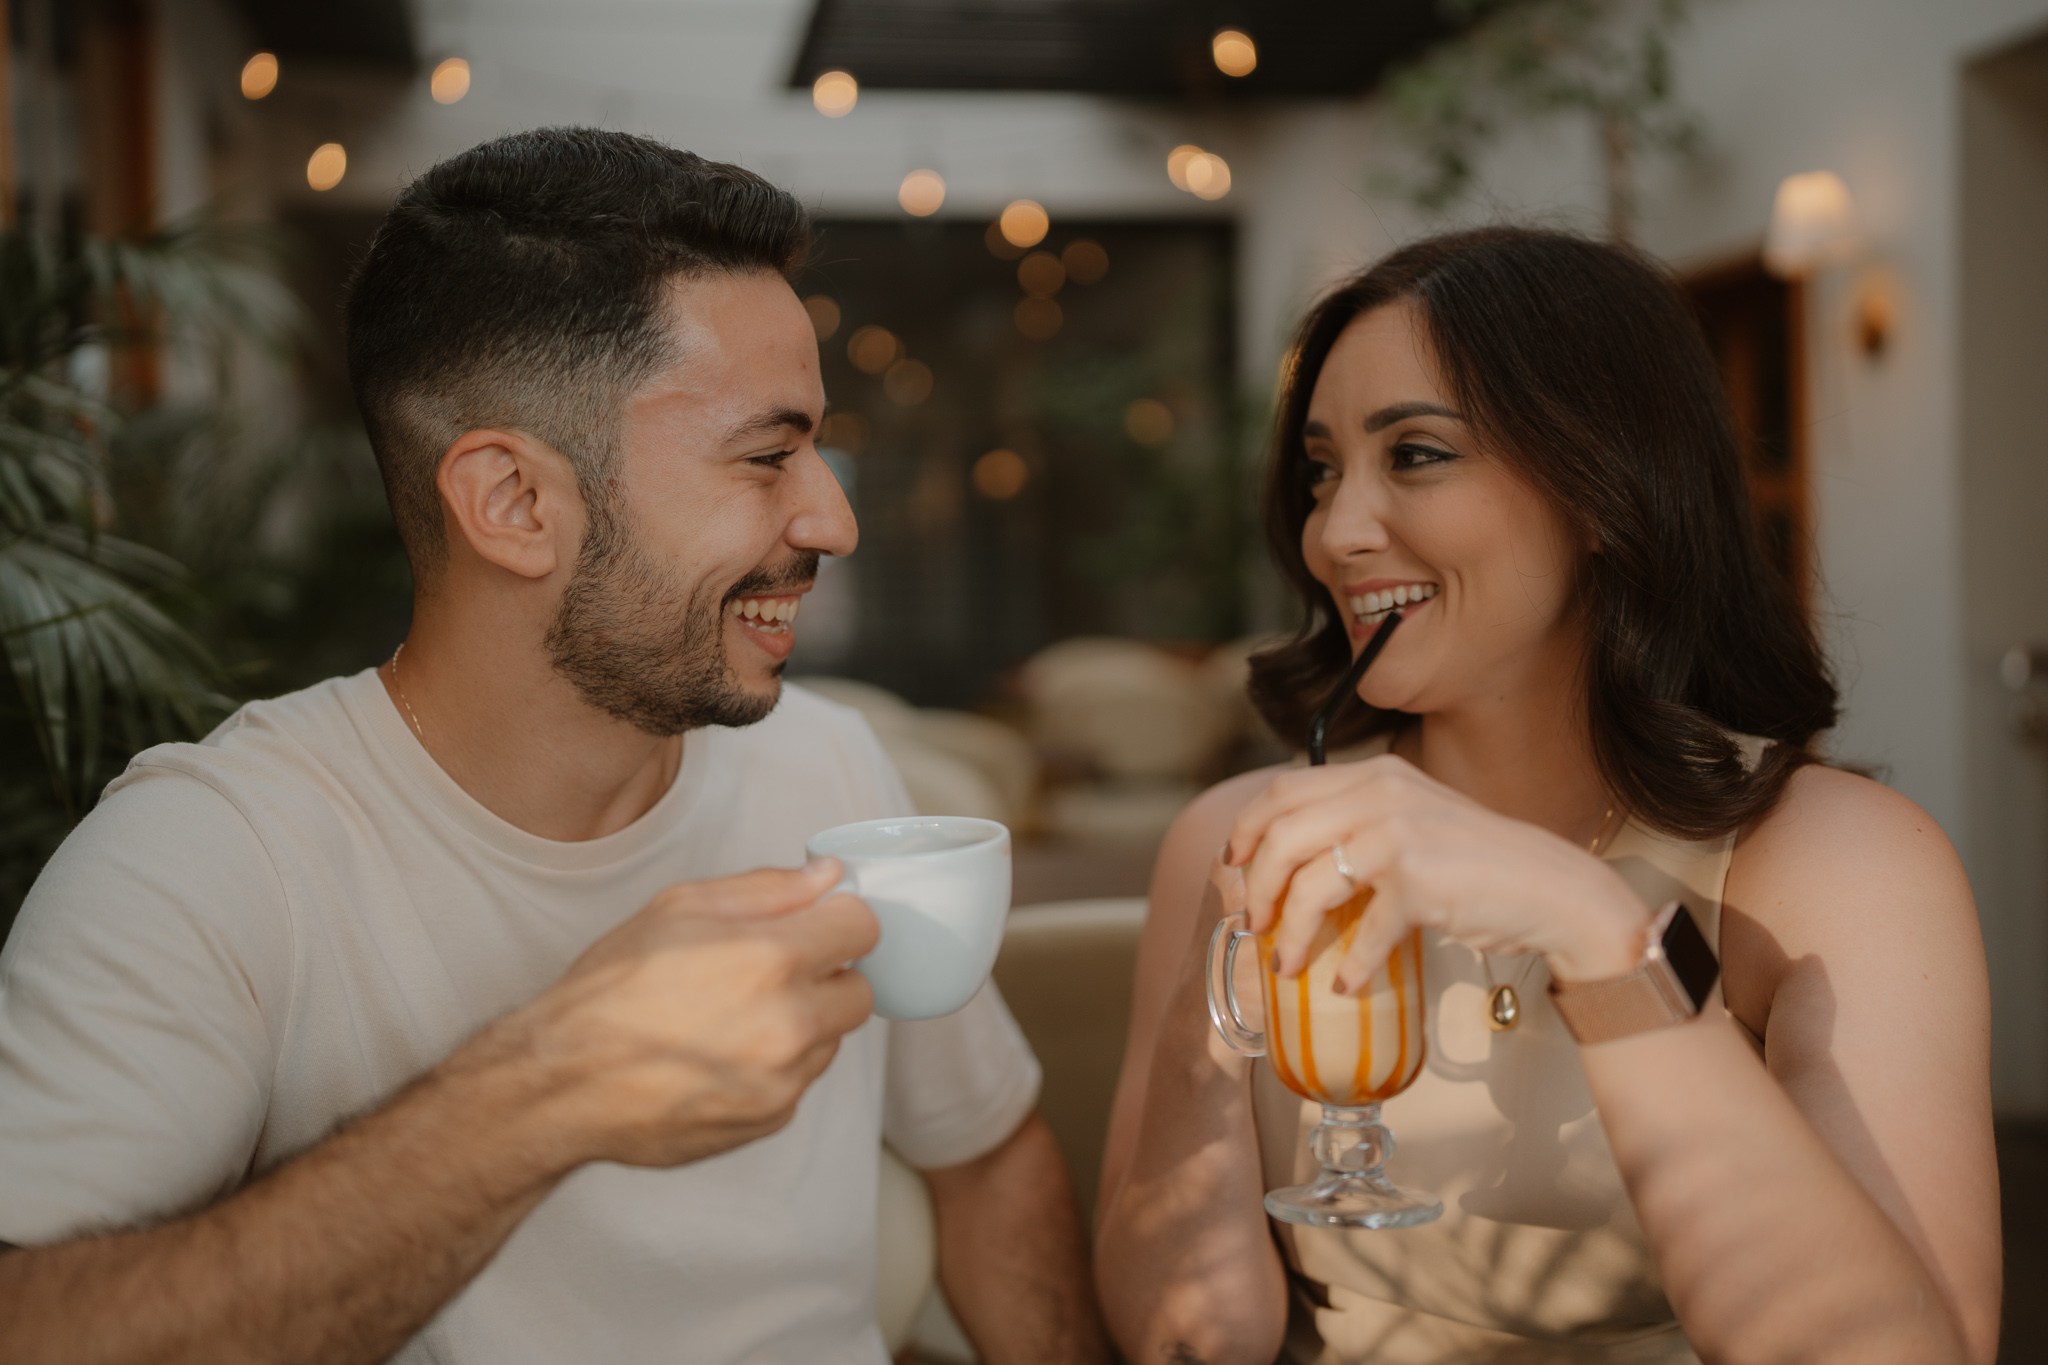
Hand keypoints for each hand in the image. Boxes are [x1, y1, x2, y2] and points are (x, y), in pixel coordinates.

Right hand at [455, 859, 877, 1170]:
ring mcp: (784, 1078)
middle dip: (828, 977)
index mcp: (771, 959)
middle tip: (772, 974)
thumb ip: (766, 889)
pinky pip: (800, 1080)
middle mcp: (790, 1023)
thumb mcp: (677, 909)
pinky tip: (722, 1056)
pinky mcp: (770, 1118)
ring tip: (734, 1018)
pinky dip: (776, 1067)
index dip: (838, 922)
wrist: (562, 1082)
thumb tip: (827, 876)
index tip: (816, 927)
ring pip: (831, 1039)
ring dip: (803, 1024)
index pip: (863, 928)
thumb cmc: (612, 990)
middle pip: (860, 990)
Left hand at [1222, 756, 1648, 991]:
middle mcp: (1382, 794)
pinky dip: (1349, 965)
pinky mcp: (1417, 881)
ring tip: (1287, 963)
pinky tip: (1345, 983)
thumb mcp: (1414, 819)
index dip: (1246, 828)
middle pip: (1282, 835)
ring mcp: (1399, 834)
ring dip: (1289, 932)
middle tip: (1253, 923)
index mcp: (1376, 775)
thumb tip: (1290, 858)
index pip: (1284, 789)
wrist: (1553, 890)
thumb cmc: (1480, 865)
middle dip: (1255, 886)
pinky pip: (1362, 931)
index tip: (1232, 865)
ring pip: (1309, 884)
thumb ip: (1360, 823)